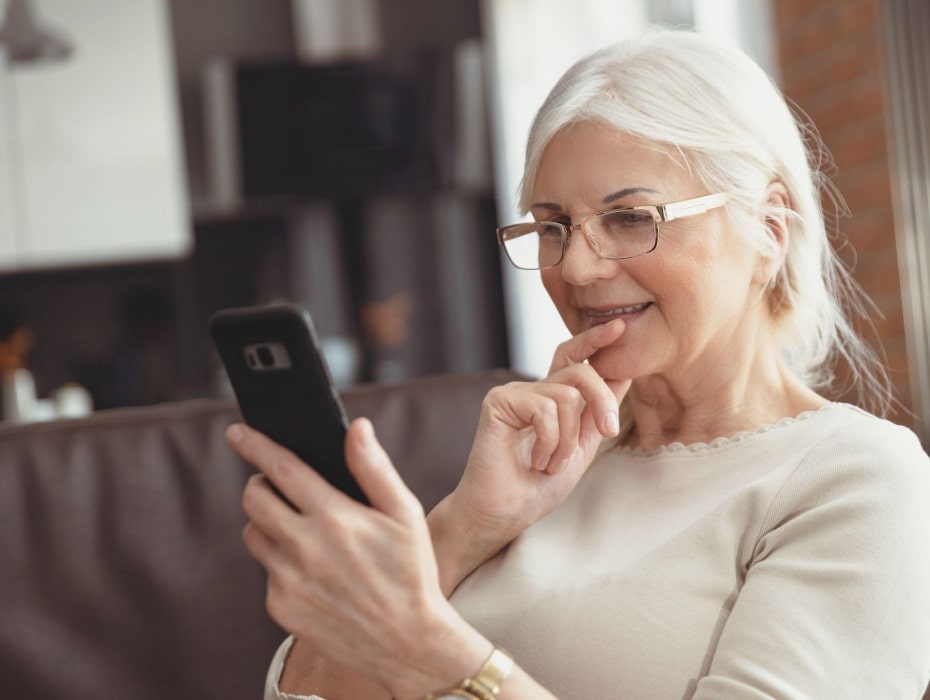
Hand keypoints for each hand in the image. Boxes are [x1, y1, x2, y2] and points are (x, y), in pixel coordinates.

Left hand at [228, 418, 490, 699]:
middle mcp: (304, 546)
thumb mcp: (405, 514)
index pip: (280, 467)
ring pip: (253, 534)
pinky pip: (266, 571)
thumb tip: (356, 427)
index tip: (237, 431)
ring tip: (299, 529)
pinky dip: (280, 562)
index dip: (254, 445)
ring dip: (267, 523)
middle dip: (260, 484)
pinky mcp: (280, 606)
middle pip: (254, 499)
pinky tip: (313, 569)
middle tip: (279, 486)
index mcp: (334, 516)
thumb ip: (375, 468)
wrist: (408, 643)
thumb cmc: (411, 571)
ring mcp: (288, 579)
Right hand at [431, 319, 630, 591]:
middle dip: (603, 399)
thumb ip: (598, 414)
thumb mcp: (582, 448)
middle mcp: (532, 391)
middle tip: (610, 430)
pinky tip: (536, 461)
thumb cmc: (537, 488)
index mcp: (551, 399)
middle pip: (580, 370)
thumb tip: (623, 376)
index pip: (574, 358)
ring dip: (569, 439)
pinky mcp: (498, 402)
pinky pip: (544, 410)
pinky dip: (550, 442)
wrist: (505, 513)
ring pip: (566, 396)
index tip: (620, 326)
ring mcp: (514, 394)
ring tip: (552, 463)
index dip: (595, 340)